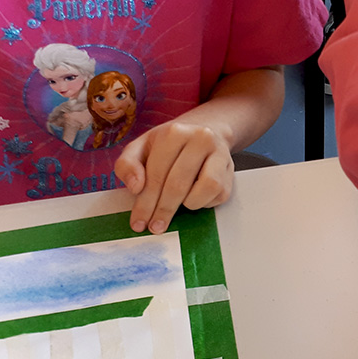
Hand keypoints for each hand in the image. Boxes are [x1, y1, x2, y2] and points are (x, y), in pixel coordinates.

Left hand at [115, 120, 233, 233]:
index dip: (145, 202)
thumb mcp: (141, 147)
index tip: (138, 222)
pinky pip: (217, 194)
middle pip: (178, 184)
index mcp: (175, 132)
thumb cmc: (169, 145)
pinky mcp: (230, 170)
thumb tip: (136, 187)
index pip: (156, 173)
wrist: (205, 131)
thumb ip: (127, 165)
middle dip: (163, 210)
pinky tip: (193, 198)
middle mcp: (200, 139)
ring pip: (205, 188)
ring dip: (188, 204)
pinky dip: (203, 202)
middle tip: (154, 227)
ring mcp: (220, 154)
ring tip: (178, 207)